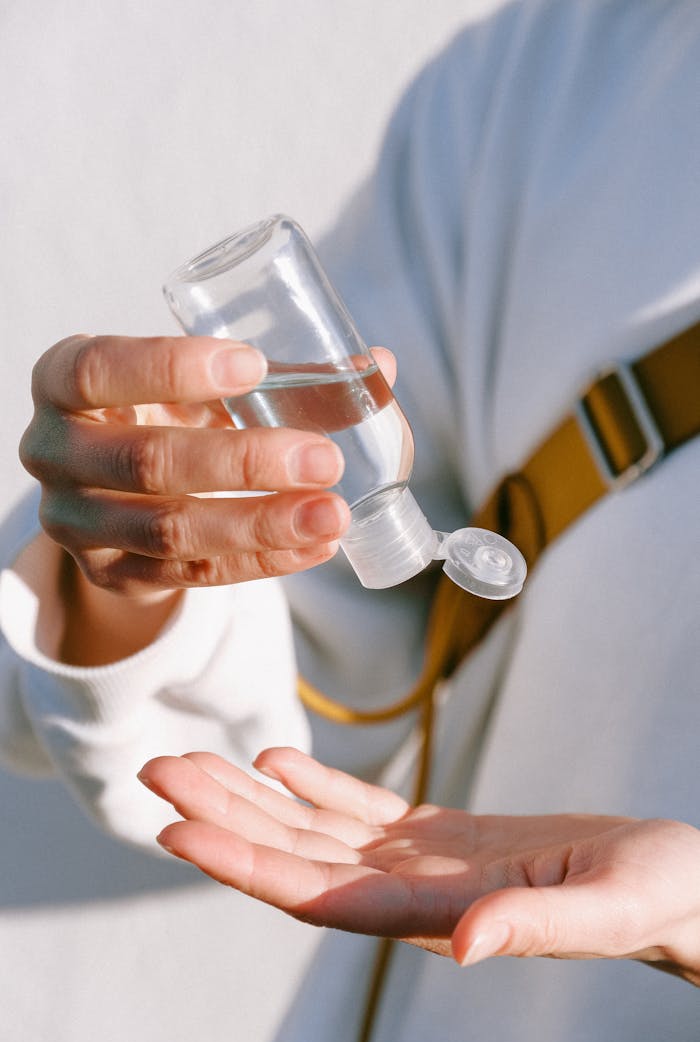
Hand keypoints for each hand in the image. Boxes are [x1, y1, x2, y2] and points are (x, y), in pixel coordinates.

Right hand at [19, 336, 396, 660]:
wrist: (113, 487)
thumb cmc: (163, 412)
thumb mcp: (195, 383)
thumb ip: (277, 374)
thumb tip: (381, 364)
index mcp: (63, 386)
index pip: (97, 371)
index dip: (171, 367)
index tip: (254, 364)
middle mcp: (54, 454)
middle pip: (148, 462)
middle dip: (244, 462)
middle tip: (322, 458)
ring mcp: (79, 524)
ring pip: (171, 530)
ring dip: (260, 525)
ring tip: (332, 514)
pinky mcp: (113, 574)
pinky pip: (190, 575)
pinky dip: (260, 562)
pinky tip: (315, 548)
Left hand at [138, 748, 699, 985]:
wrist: (674, 884)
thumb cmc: (654, 897)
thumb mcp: (608, 907)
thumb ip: (535, 927)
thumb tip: (464, 946)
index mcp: (440, 913)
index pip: (318, 892)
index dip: (245, 864)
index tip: (178, 832)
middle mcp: (414, 892)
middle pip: (296, 853)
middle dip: (223, 817)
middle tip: (157, 772)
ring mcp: (423, 862)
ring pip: (316, 826)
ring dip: (252, 796)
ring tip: (194, 761)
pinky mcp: (443, 837)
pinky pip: (362, 808)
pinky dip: (314, 784)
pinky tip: (277, 762)